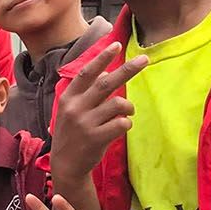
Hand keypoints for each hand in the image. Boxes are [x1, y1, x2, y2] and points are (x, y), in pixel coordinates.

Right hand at [51, 43, 147, 181]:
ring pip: (119, 104)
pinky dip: (125, 123)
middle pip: (106, 83)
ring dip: (128, 107)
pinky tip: (118, 128)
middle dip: (127, 69)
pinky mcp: (96, 137)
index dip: (102, 58)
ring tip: (126, 113)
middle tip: (145, 59)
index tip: (116, 44)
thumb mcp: (71, 111)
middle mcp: (75, 108)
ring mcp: (85, 123)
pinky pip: (122, 123)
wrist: (65, 165)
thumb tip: (104, 75)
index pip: (87, 73)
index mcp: (68, 98)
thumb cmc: (72, 134)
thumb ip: (85, 93)